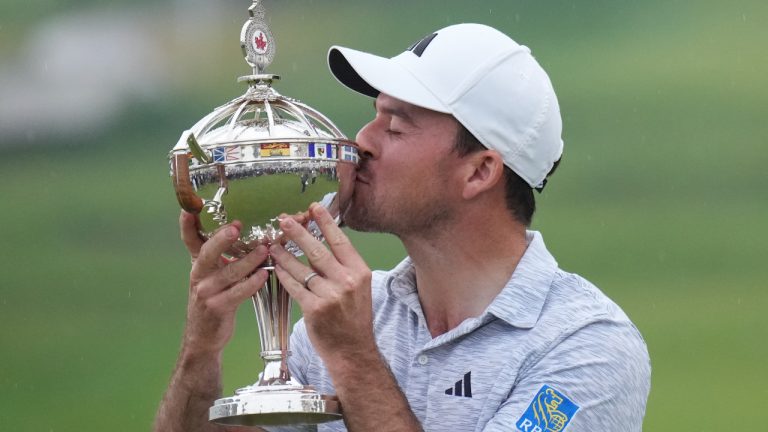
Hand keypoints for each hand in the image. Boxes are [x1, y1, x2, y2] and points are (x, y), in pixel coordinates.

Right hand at [179, 211, 268, 354]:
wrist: (204, 337)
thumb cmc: (214, 300)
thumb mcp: (212, 276)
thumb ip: (221, 258)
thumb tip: (241, 232)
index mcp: (198, 265)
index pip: (190, 241)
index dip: (187, 225)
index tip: (189, 209)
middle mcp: (199, 276)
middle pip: (207, 252)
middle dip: (221, 239)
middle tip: (236, 226)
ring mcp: (206, 292)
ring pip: (229, 272)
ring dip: (249, 260)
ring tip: (265, 250)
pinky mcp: (218, 307)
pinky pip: (238, 292)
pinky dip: (252, 283)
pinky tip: (264, 275)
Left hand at [269, 203, 374, 360]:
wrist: (353, 351)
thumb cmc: (354, 318)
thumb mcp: (358, 289)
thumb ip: (342, 268)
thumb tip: (320, 244)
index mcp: (359, 272)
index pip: (340, 241)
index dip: (326, 223)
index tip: (314, 207)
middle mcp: (347, 281)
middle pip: (318, 250)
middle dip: (298, 232)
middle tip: (284, 219)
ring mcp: (330, 295)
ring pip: (302, 268)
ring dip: (284, 254)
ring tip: (273, 244)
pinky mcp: (314, 309)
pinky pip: (294, 286)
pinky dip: (283, 275)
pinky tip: (275, 267)